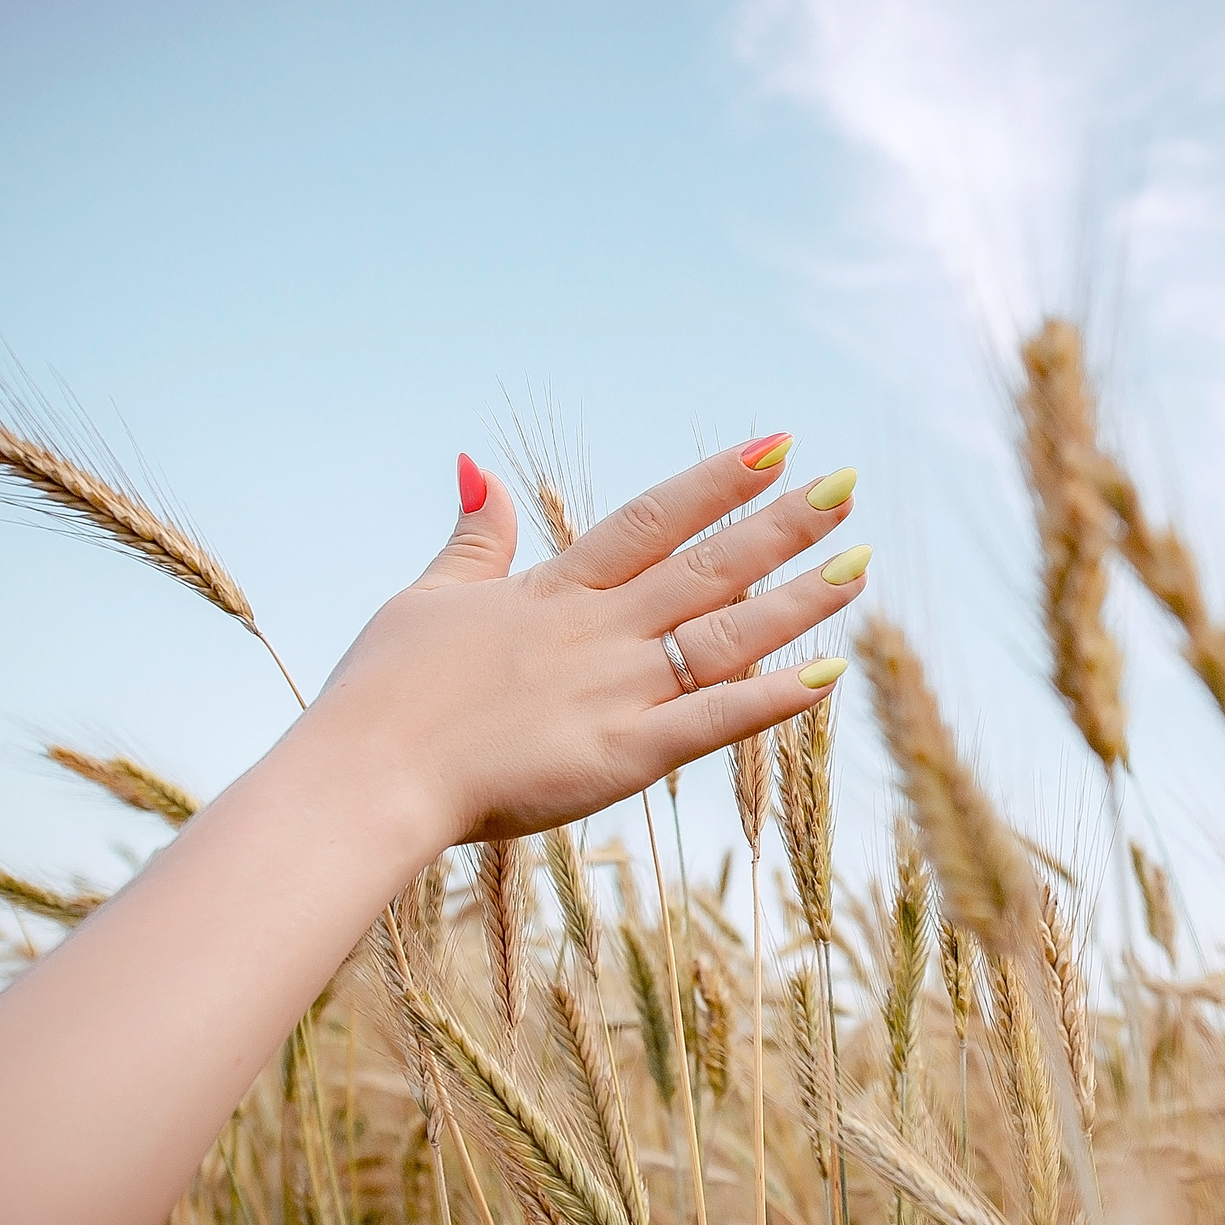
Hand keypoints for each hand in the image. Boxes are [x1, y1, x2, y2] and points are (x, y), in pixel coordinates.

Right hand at [302, 435, 864, 847]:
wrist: (365, 777)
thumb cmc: (383, 696)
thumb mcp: (428, 598)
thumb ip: (473, 539)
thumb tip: (476, 465)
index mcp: (554, 592)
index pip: (652, 520)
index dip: (717, 482)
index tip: (776, 447)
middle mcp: (597, 631)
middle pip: (707, 566)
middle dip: (782, 527)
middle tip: (846, 489)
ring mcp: (614, 691)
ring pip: (725, 634)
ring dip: (797, 600)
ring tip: (859, 566)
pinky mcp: (621, 756)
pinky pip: (712, 722)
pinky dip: (772, 699)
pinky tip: (828, 674)